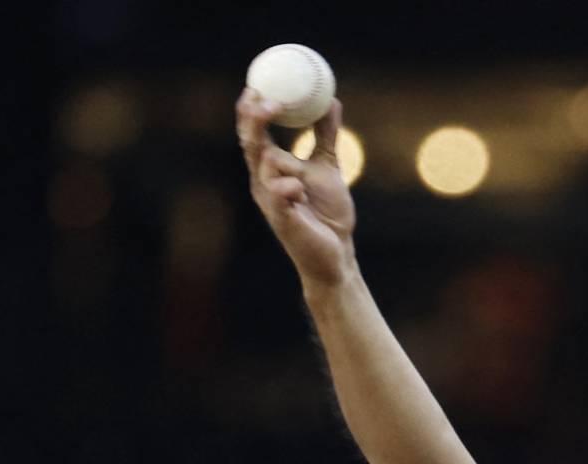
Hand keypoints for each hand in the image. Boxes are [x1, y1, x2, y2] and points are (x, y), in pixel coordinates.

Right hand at [236, 90, 356, 287]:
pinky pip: (280, 198)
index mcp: (270, 169)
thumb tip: (331, 101)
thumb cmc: (327, 213)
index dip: (251, 111)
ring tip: (293, 162)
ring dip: (276, 157)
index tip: (256, 86)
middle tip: (263, 101)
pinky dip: (287, 188)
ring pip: (264, 169)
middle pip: (251, 146)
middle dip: (253, 122)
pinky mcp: (283, 221)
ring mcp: (271, 202)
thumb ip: (325, 136)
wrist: (337, 253)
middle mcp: (264, 183)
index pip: (254, 134)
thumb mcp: (327, 166)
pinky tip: (295, 187)